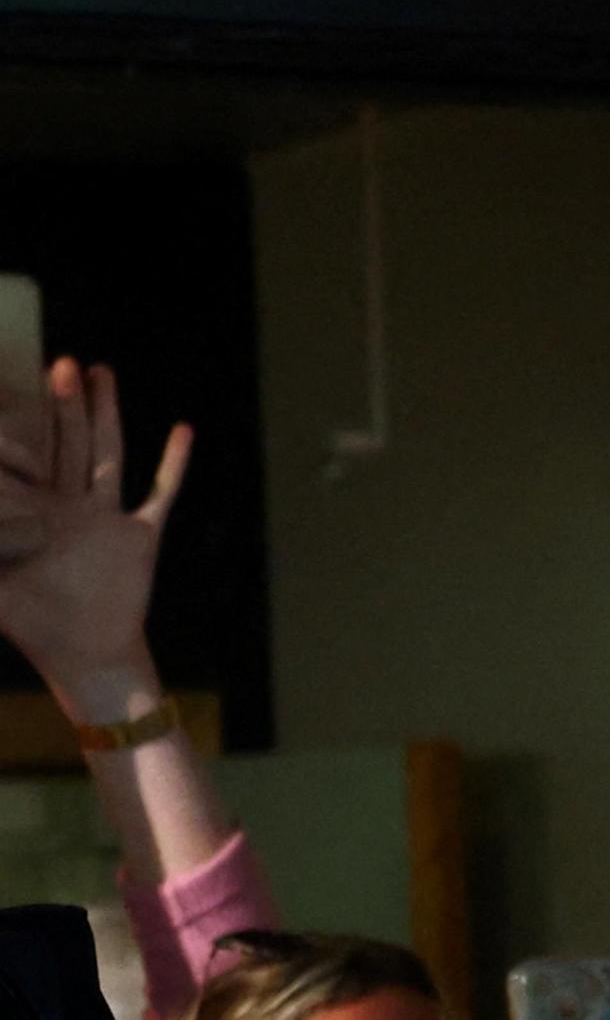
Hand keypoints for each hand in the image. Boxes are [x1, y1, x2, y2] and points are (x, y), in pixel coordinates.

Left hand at [0, 360, 191, 714]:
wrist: (86, 657)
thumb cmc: (33, 627)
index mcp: (33, 516)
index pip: (24, 462)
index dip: (16, 432)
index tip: (8, 395)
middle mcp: (69, 509)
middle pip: (67, 444)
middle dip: (64, 404)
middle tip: (60, 363)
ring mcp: (107, 519)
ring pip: (107, 454)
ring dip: (106, 415)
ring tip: (102, 372)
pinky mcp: (140, 537)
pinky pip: (161, 494)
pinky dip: (173, 463)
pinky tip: (182, 430)